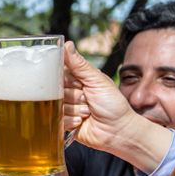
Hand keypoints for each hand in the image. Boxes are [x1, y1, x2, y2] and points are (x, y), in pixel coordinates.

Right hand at [63, 41, 171, 171]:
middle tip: (87, 99)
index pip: (58, 72)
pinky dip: (71, 121)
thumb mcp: (97, 80)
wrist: (118, 130)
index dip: (65, 78)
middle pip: (56, 90)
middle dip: (73, 96)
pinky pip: (57, 119)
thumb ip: (80, 64)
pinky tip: (82, 121)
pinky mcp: (63, 123)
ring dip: (75, 109)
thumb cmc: (113, 104)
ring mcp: (66, 107)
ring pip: (57, 105)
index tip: (77, 83)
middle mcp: (69, 92)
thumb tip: (67, 44)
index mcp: (77, 79)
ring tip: (88, 112)